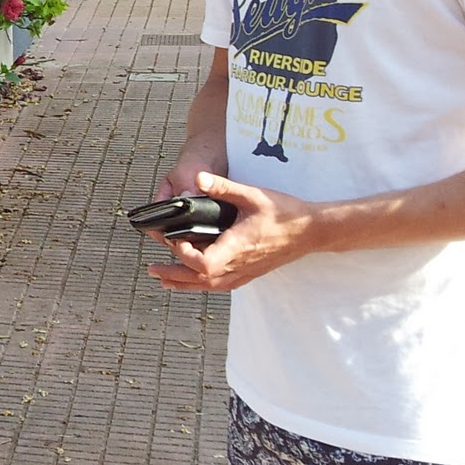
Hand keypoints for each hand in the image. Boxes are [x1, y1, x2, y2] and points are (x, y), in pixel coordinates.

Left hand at [145, 171, 317, 292]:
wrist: (313, 230)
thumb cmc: (285, 211)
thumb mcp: (252, 194)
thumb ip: (223, 187)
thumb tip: (197, 178)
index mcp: (238, 246)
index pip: (204, 264)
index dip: (184, 255)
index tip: (172, 239)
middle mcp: (241, 264)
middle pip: (200, 279)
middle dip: (174, 273)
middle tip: (151, 267)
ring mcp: (246, 272)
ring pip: (210, 286)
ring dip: (185, 283)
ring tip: (162, 278)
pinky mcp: (251, 273)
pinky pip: (222, 286)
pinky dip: (202, 285)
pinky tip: (191, 282)